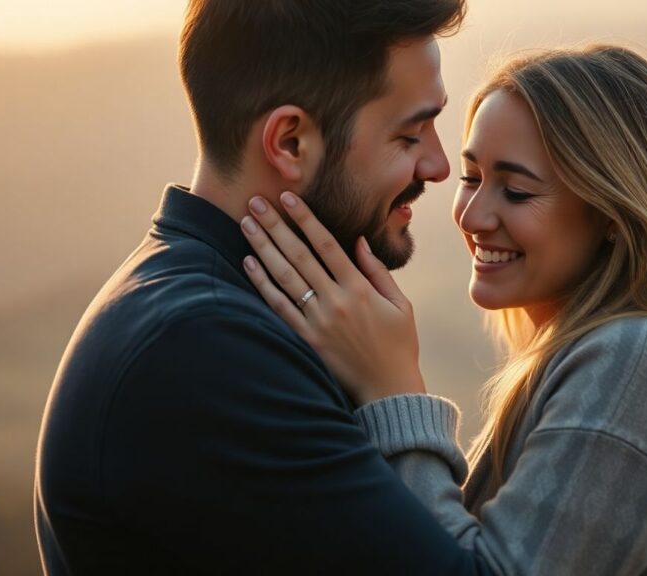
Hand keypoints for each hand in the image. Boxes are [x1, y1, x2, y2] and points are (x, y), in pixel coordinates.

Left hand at [239, 192, 424, 404]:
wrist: (388, 390)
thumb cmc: (398, 345)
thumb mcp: (400, 304)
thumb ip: (377, 271)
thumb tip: (358, 240)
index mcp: (360, 289)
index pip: (327, 244)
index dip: (305, 218)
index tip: (288, 197)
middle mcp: (336, 301)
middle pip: (299, 254)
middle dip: (276, 225)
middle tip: (255, 201)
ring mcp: (318, 321)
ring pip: (284, 277)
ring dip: (263, 248)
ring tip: (246, 225)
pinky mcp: (306, 340)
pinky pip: (279, 307)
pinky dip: (262, 284)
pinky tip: (249, 263)